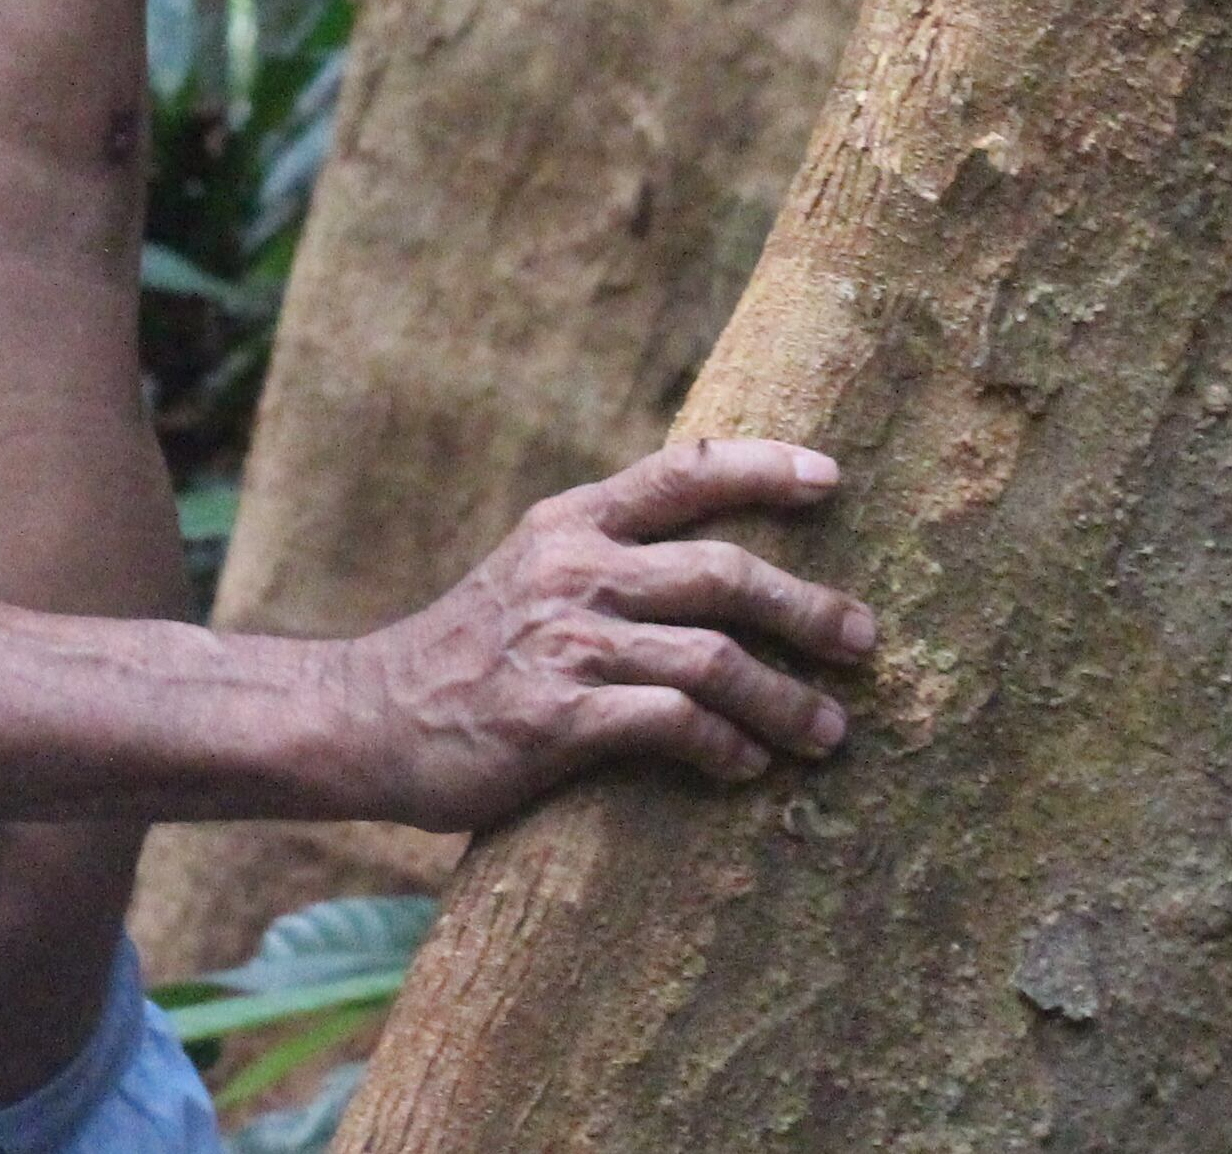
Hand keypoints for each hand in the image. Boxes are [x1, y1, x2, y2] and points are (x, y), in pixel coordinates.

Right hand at [327, 438, 877, 831]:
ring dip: (785, 699)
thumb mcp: (529, 569)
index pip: (684, 470)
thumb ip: (608, 555)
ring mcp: (567, 643)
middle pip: (725, 572)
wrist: (367, 718)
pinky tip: (745, 766)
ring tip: (828, 732)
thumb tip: (711, 560)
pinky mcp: (558, 719)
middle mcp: (575, 570)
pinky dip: (722, 746)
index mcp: (571, 522)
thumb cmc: (465, 651)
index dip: (764, 466)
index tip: (832, 477)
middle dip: (809, 607)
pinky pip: (671, 724)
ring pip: (713, 657)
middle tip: (864, 640)